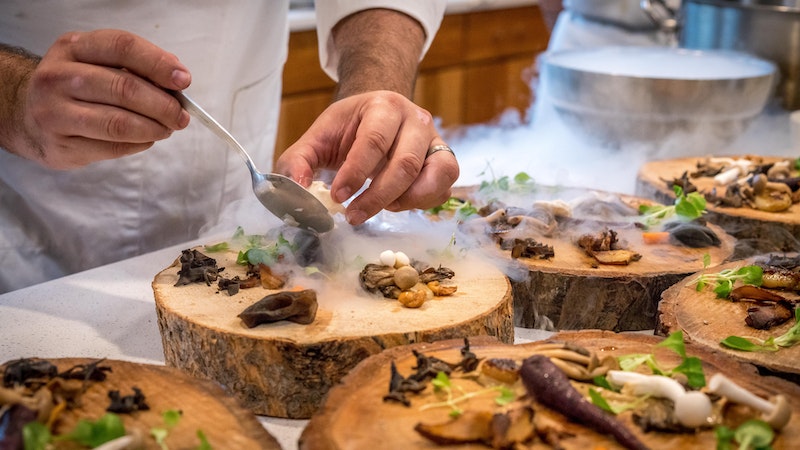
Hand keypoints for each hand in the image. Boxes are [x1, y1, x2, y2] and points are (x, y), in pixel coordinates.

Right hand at [14, 29, 190, 168]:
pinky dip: (139, 144)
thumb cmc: (75, 87)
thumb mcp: (96, 63)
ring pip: (119, 123)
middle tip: (181, 115)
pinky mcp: (60, 145)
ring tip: (167, 128)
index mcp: (72, 48)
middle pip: (124, 88)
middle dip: (163, 105)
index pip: (122, 47)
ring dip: (154, 128)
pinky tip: (146, 139)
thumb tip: (177, 78)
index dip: (158, 63)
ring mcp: (54, 113)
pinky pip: (112, 147)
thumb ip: (134, 66)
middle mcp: (58, 77)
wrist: (26, 114)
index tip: (184, 80)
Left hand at [276, 90, 458, 225]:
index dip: (356, 173)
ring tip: (381, 208)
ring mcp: (435, 140)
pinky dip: (422, 203)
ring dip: (405, 201)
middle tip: (353, 216)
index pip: (373, 141)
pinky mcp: (445, 161)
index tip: (338, 197)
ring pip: (435, 176)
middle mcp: (416, 120)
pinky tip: (397, 203)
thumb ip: (298, 161)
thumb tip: (297, 190)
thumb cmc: (348, 128)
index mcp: (383, 106)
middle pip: (405, 163)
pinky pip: (444, 188)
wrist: (379, 115)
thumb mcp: (318, 138)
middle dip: (377, 196)